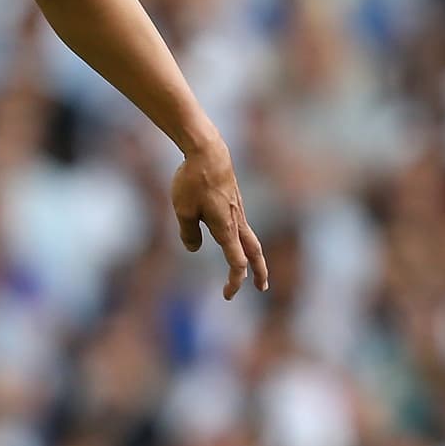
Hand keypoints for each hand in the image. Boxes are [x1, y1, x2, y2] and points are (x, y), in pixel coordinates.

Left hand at [171, 140, 267, 299]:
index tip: (228, 295)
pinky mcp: (234, 201)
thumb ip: (188, 234)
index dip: (235, 280)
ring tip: (253, 269)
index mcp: (226, 228)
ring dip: (254, 256)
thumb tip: (194, 248)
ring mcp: (237, 210)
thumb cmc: (193, 180)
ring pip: (251, 238)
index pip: (237, 261)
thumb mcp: (183, 210)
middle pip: (254, 251)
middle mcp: (236, 221)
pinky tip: (232, 239)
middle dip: (259, 272)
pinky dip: (243, 240)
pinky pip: (241, 226)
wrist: (207, 150)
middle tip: (262, 288)